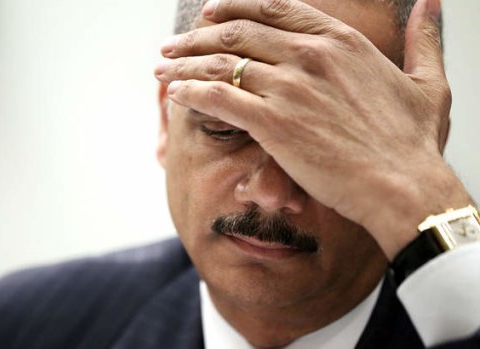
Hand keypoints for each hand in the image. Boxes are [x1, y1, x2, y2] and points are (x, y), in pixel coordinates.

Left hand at [155, 0, 471, 258]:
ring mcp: (289, 87)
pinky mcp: (272, 123)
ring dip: (183, 62)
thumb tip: (432, 5)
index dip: (235, 7)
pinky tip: (173, 93)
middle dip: (197, 37)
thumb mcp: (427, 81)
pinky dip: (191, 92)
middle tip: (172, 44)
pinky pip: (219, 98)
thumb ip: (422, 39)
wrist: (403, 185)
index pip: (273, 8)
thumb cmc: (412, 142)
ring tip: (160, 66)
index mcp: (339, 40)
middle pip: (237, 33)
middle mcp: (309, 55)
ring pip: (221, 63)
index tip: (210, 12)